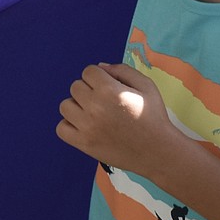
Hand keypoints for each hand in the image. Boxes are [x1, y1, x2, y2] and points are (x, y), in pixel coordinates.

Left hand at [56, 61, 175, 176]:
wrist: (158, 152)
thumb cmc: (153, 116)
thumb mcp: (145, 85)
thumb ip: (122, 70)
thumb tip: (100, 67)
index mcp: (109, 90)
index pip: (88, 71)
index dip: (99, 77)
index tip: (109, 87)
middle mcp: (94, 107)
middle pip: (75, 87)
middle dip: (88, 89)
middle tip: (104, 102)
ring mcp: (87, 127)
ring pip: (65, 106)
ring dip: (77, 106)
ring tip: (93, 113)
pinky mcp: (84, 144)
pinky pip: (61, 129)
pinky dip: (69, 125)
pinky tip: (84, 126)